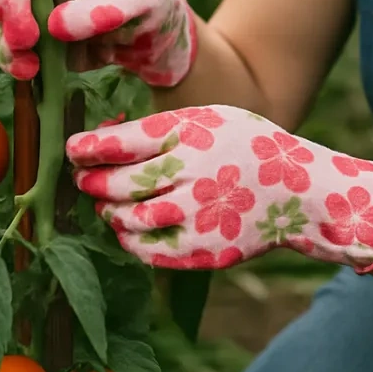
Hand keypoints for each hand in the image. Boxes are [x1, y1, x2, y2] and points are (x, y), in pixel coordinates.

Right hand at [0, 0, 196, 87]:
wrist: (161, 43)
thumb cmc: (156, 4)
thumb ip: (110, 4)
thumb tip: (55, 24)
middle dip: (8, 15)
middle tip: (28, 38)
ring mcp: (37, 13)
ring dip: (4, 46)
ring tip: (28, 66)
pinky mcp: (39, 44)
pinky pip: (13, 53)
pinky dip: (16, 63)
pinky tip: (34, 73)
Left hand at [65, 105, 372, 273]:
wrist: (301, 191)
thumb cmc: (246, 148)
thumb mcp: (211, 120)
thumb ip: (162, 130)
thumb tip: (102, 143)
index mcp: (194, 133)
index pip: (125, 141)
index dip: (90, 147)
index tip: (71, 149)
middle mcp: (193, 173)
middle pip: (120, 183)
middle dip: (93, 181)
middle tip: (84, 179)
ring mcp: (198, 214)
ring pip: (128, 219)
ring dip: (110, 212)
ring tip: (109, 204)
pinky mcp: (202, 249)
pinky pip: (147, 251)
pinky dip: (130, 240)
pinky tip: (131, 228)